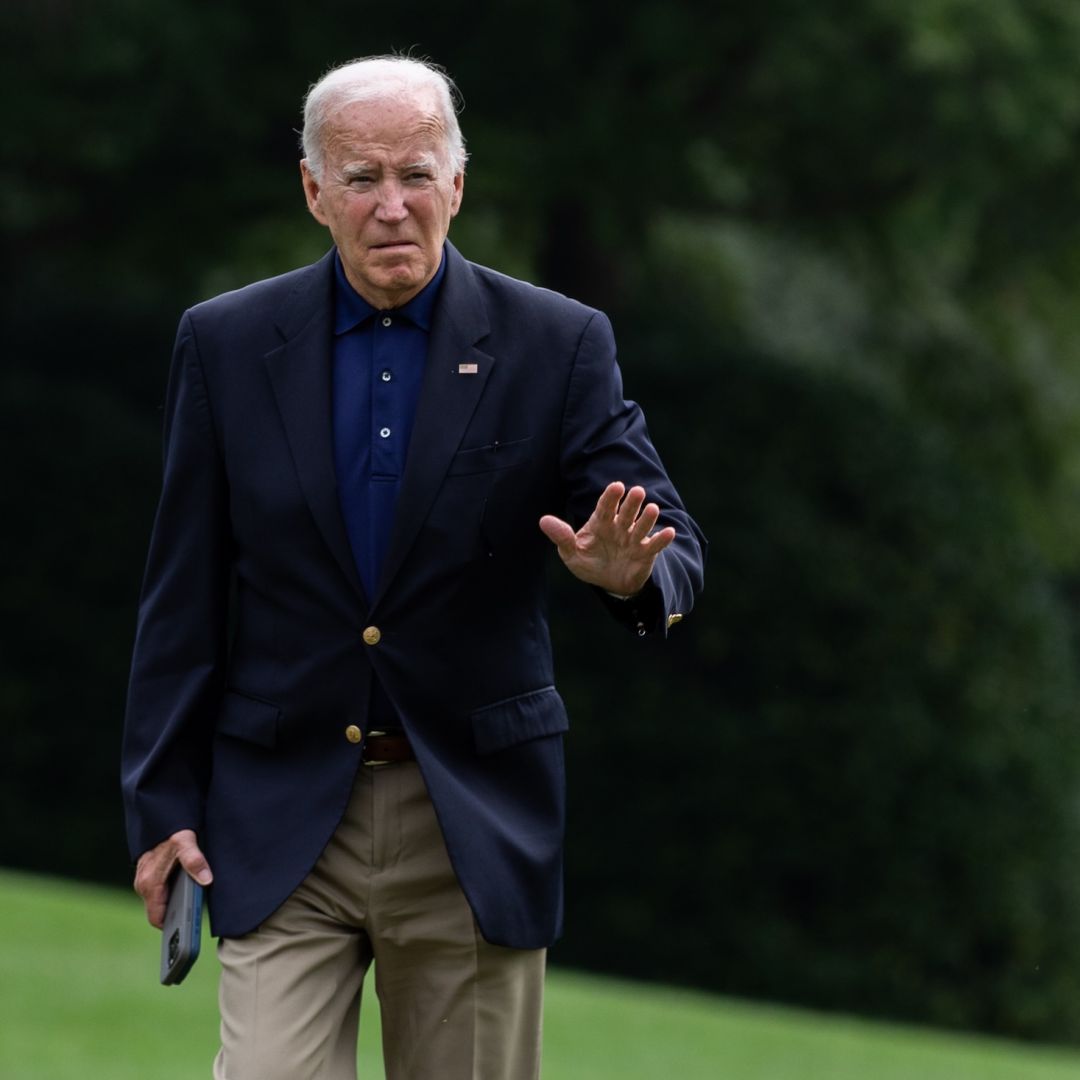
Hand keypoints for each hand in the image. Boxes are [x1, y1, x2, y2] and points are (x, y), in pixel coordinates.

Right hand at [134, 829, 212, 928]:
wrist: (159, 818)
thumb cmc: (171, 832)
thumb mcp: (185, 844)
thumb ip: (195, 861)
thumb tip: (206, 879)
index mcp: (150, 884)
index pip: (156, 918)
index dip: (170, 928)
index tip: (184, 935)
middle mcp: (143, 885)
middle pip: (159, 912)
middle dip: (173, 919)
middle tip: (192, 925)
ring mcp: (144, 880)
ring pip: (159, 902)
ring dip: (173, 906)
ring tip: (192, 912)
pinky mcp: (149, 875)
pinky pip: (159, 893)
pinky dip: (170, 896)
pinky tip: (187, 895)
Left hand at [539, 482, 675, 596]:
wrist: (609, 583)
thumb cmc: (590, 563)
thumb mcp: (571, 553)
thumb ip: (562, 537)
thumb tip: (543, 520)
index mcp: (601, 523)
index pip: (605, 507)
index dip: (611, 497)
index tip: (616, 486)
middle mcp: (619, 527)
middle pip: (626, 513)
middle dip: (631, 503)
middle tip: (637, 491)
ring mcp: (633, 539)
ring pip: (641, 526)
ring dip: (647, 518)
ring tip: (652, 508)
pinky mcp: (645, 554)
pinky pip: (654, 546)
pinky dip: (662, 540)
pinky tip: (669, 532)